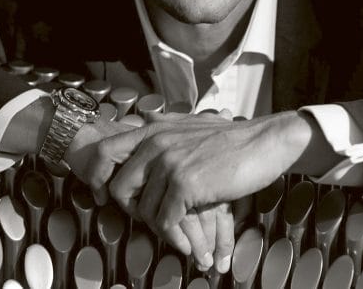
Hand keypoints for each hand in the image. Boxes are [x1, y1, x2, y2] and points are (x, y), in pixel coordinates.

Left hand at [73, 110, 236, 270]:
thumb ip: (164, 124)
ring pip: (144, 210)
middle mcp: (156, 143)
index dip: (98, 178)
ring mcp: (169, 162)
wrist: (264, 141)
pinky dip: (176, 237)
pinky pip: (165, 222)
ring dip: (161, 228)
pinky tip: (191, 243)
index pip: (105, 151)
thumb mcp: (190, 123)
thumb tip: (143, 119)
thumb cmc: (230, 138)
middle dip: (134, 210)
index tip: (106, 198)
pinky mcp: (185, 183)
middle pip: (119, 188)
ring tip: (180, 232)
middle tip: (156, 219)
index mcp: (153, 130)